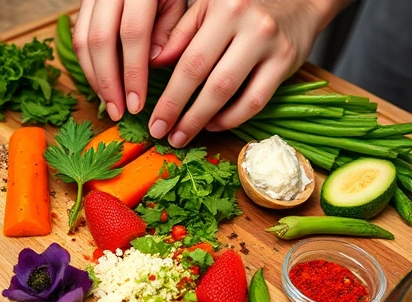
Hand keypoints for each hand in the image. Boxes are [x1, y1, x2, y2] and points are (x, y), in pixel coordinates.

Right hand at [73, 0, 186, 120]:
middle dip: (108, 82)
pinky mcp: (84, 3)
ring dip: (94, 78)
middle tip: (118, 113)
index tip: (137, 105)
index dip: (133, 73)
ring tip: (109, 104)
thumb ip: (171, 30)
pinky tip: (102, 85)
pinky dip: (88, 65)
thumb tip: (153, 63)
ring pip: (83, 39)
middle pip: (100, 40)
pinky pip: (79, 36)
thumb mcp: (181, 1)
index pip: (133, 33)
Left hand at [148, 0, 348, 146]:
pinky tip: (214, 123)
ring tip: (186, 135)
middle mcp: (249, 24)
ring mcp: (270, 44)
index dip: (170, 98)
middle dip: (185, 116)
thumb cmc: (244, 6)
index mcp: (224, 8)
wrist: (298, 0)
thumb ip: (181, 34)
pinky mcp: (286, 62)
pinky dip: (232, 118)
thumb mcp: (208, 8)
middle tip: (168, 137)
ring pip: (232, 93)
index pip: (190, 62)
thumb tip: (154, 63)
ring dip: (204, 121)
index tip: (155, 122)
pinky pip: (256, 101)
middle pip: (210, 82)